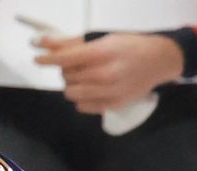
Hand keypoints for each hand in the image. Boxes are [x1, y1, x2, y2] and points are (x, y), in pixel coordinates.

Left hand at [32, 31, 184, 114]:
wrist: (159, 61)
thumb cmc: (129, 46)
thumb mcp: (103, 38)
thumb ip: (73, 43)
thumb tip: (44, 42)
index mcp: (102, 53)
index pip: (66, 58)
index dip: (48, 59)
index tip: (38, 59)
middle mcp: (105, 74)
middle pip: (67, 76)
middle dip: (66, 69)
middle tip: (76, 64)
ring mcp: (109, 92)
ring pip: (71, 93)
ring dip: (72, 84)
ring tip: (84, 77)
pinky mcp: (112, 106)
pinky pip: (82, 106)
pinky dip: (81, 97)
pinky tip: (92, 88)